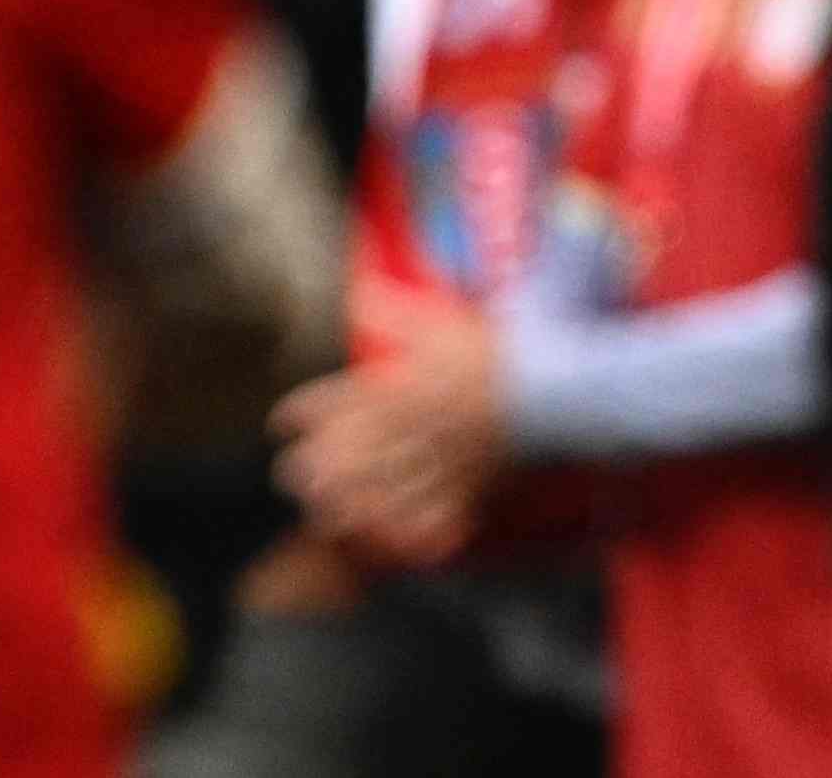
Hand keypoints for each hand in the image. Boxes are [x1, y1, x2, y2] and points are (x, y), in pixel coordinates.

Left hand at [269, 302, 511, 561]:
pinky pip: (439, 511)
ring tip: (324, 515)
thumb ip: (396, 314)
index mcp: (407, 385)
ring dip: (356, 502)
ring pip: (391, 485)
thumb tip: (360, 293)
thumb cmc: (493, 353)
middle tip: (289, 479)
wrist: (550, 388)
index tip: (281, 421)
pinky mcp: (471, 483)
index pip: (348, 398)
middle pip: (362, 449)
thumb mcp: (441, 322)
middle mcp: (419, 424)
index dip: (311, 410)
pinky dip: (414, 527)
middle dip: (325, 466)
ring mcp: (443, 458)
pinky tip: (393, 539)